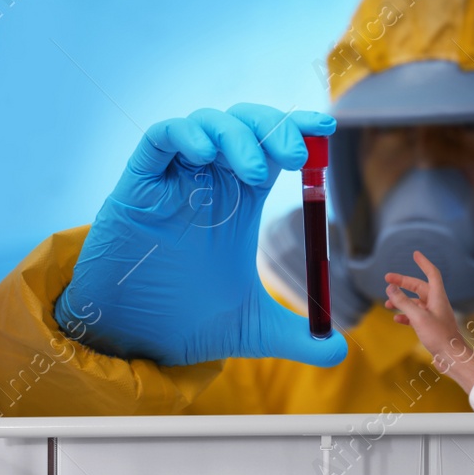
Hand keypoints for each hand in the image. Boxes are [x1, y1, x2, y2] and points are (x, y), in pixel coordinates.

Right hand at [53, 104, 347, 368]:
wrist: (133, 339)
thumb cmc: (185, 321)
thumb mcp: (253, 330)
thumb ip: (299, 337)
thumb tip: (340, 351)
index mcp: (240, 201)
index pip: (272, 147)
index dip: (297, 129)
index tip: (325, 128)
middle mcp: (209, 183)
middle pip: (245, 125)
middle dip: (273, 127)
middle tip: (296, 157)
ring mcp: (174, 180)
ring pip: (206, 124)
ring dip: (235, 135)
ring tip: (254, 171)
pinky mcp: (139, 186)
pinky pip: (159, 138)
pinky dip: (183, 134)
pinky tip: (202, 154)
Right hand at [384, 251, 473, 393]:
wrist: (452, 357)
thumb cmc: (439, 337)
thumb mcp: (418, 317)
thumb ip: (403, 302)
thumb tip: (390, 288)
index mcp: (438, 297)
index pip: (431, 273)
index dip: (423, 263)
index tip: (415, 254)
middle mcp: (437, 304)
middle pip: (419, 287)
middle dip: (403, 283)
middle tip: (387, 279)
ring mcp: (434, 315)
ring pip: (415, 303)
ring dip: (401, 301)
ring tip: (387, 303)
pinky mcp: (431, 327)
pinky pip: (416, 316)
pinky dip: (405, 316)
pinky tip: (396, 319)